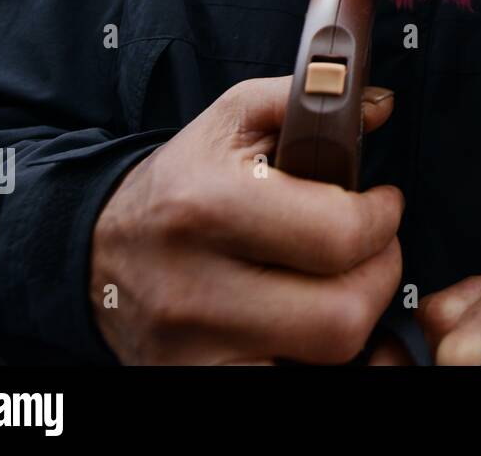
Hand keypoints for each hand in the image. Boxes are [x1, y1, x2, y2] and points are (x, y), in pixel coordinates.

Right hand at [90, 76, 401, 363]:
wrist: (99, 251)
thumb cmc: (184, 181)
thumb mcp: (234, 120)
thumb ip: (311, 98)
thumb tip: (379, 104)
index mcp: (208, 204)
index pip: (340, 235)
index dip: (382, 220)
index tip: (382, 205)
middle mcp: (194, 287)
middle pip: (343, 314)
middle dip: (377, 275)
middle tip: (368, 250)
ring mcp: (193, 350)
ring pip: (326, 357)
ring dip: (349, 317)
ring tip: (337, 281)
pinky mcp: (194, 382)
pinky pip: (289, 381)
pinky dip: (311, 356)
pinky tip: (303, 323)